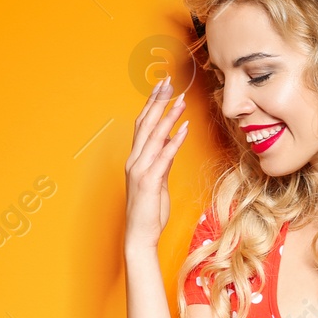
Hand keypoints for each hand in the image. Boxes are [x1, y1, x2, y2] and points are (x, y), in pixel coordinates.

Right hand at [124, 75, 188, 250]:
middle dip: (157, 102)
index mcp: (135, 159)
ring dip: (168, 116)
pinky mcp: (149, 182)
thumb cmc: (149, 211)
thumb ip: (163, 160)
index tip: (161, 87)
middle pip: (145, 125)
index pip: (142, 125)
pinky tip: (184, 128)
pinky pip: (163, 156)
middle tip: (167, 82)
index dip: (151, 104)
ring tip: (180, 100)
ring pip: (154, 137)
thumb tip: (170, 140)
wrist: (139, 235)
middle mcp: (134, 161)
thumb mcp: (158, 180)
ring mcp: (139, 170)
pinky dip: (174, 141)